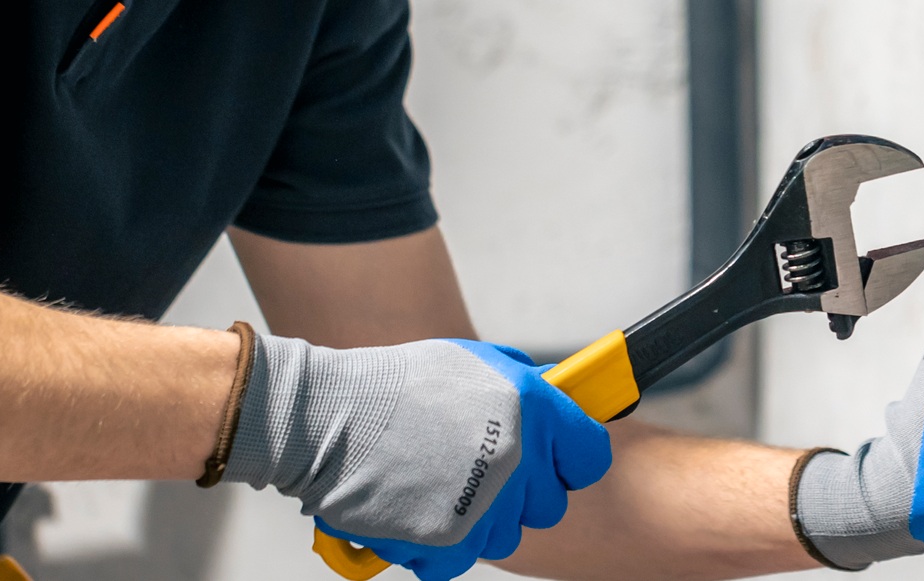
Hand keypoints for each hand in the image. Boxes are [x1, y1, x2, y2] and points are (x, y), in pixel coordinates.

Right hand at [226, 336, 610, 579]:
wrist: (332, 418)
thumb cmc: (400, 385)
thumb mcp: (476, 362)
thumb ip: (524, 383)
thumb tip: (555, 396)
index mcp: (534, 410)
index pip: (591, 456)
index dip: (571, 459)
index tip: (555, 459)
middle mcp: (519, 460)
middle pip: (550, 504)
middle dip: (523, 491)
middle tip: (485, 472)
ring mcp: (487, 507)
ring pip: (508, 535)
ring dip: (482, 518)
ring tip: (441, 485)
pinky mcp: (450, 544)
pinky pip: (464, 559)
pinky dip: (442, 544)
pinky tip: (419, 509)